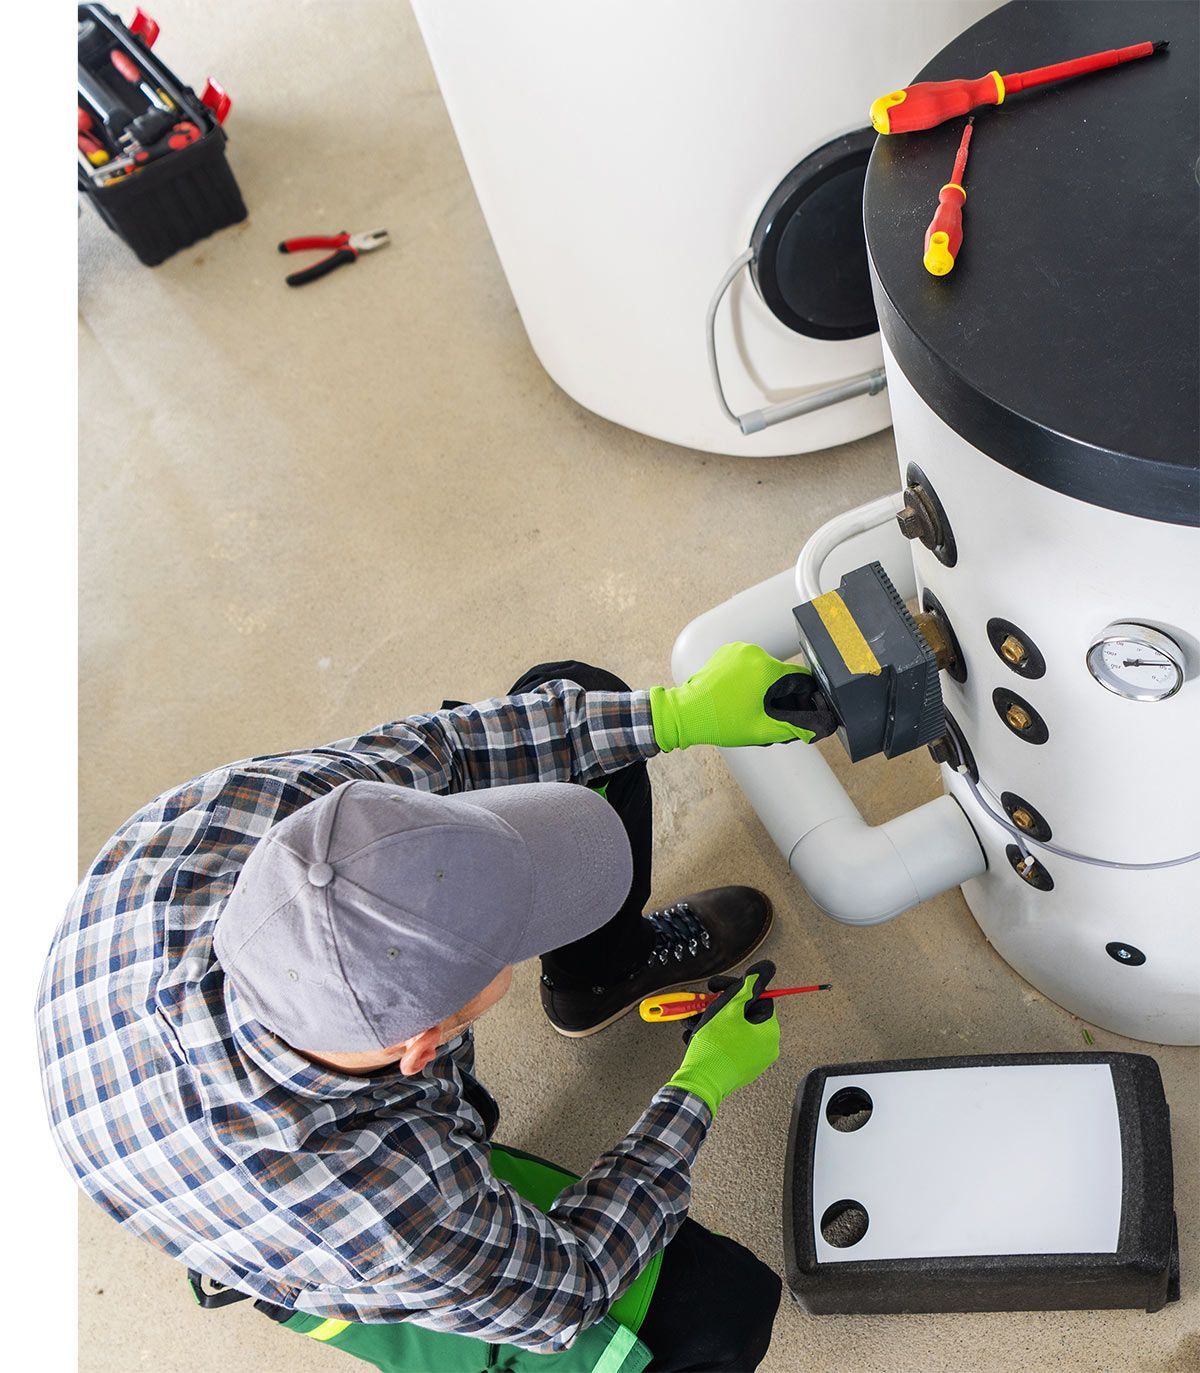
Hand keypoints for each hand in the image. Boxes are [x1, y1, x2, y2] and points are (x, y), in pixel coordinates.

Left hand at [649, 642, 834, 751]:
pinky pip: (749, 664)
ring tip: (752, 706)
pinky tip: (741, 695)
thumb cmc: (719, 721)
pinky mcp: (727, 651)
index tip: (801, 711)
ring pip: (766, 669)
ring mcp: (738, 649)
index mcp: (765, 668)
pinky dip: (750, 677)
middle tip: (770, 715)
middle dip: (782, 696)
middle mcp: (753, 652)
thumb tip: (819, 728)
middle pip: (782, 675)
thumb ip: (795, 728)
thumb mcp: (762, 730)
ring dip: (766, 687)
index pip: (801, 680)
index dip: (806, 698)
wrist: (686, 713)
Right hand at [664, 961, 779, 1114]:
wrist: (700, 1082)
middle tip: (704, 1004)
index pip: (757, 998)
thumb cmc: (715, 1046)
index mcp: (769, 1032)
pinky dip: (712, 1037)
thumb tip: (768, 968)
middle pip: (743, 1014)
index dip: (735, 990)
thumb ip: (749, 985)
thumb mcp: (730, 1007)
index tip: (716, 989)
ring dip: (711, 1021)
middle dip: (719, 1006)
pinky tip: (695, 1035)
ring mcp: (752, 1061)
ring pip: (732, 1030)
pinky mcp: (738, 1069)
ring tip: (693, 1020)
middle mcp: (765, 1048)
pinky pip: (728, 1045)